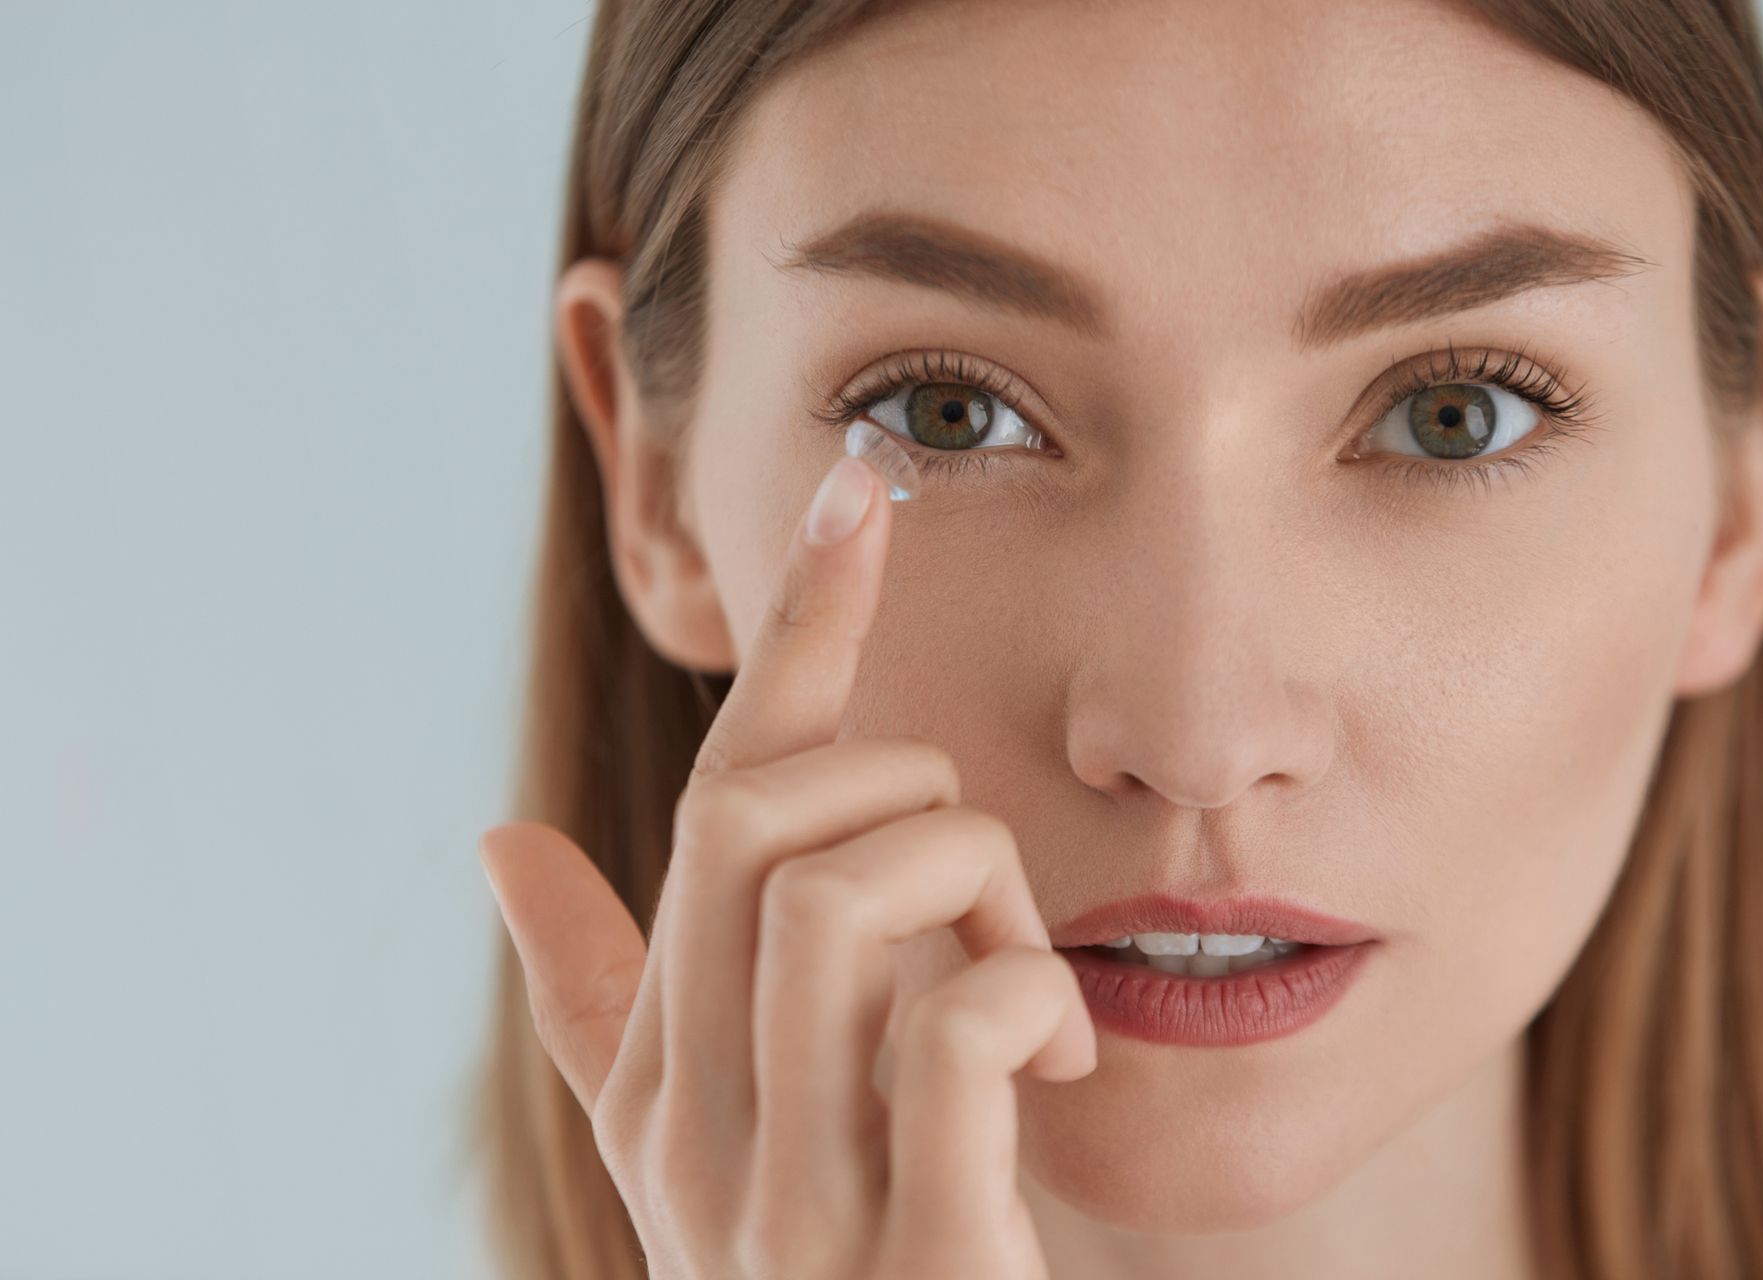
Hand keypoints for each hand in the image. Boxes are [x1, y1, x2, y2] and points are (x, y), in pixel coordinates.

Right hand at [480, 452, 1095, 1278]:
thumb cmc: (851, 1276)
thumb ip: (606, 1010)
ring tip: (1028, 994)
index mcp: (658, 1086)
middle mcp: (697, 1139)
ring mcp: (794, 1206)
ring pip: (846, 894)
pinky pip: (956, 1030)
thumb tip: (495, 842)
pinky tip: (1064, 1063)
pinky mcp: (914, 1258)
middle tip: (977, 888)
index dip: (795, 637)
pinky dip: (1028, 1001)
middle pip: (754, 825)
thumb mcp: (719, 1159)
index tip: (869, 488)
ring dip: (976, 898)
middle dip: (899, 794)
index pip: (710, 805)